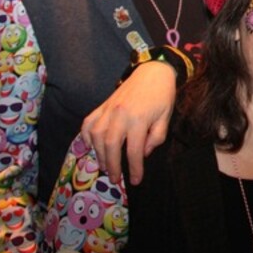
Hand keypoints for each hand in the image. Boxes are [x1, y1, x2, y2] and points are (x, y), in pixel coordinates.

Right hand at [81, 61, 176, 184]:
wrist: (153, 72)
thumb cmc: (162, 96)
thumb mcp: (165, 118)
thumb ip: (155, 138)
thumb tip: (142, 154)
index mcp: (139, 120)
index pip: (134, 151)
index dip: (134, 169)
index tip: (135, 181)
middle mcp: (120, 115)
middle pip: (111, 147)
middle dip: (112, 166)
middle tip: (115, 179)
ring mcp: (108, 109)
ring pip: (97, 137)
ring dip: (99, 154)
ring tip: (106, 166)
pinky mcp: (102, 105)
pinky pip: (88, 123)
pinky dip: (87, 136)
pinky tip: (92, 146)